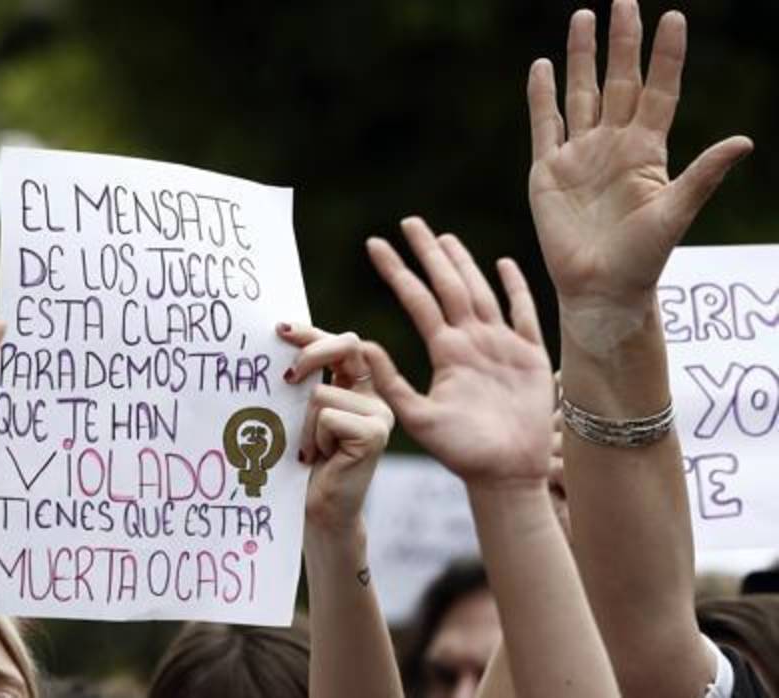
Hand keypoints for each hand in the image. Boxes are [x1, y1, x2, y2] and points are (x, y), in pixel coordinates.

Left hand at [278, 324, 392, 532]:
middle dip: (311, 353)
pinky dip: (311, 438)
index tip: (280, 330)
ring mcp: (378, 415)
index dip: (312, 332)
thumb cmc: (301, 465)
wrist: (316, 513)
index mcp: (356, 388)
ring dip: (303, 424)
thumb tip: (278, 346)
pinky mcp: (375, 434)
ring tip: (310, 450)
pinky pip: (327, 417)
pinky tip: (318, 459)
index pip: (340, 344)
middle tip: (286, 378)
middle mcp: (373, 398)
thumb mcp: (298, 415)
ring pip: (322, 393)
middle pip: (348, 345)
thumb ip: (301, 384)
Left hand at [362, 218, 552, 484]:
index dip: (397, 271)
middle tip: (410, 222)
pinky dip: (516, 288)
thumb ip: (390, 383)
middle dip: (429, 253)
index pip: (416, 300)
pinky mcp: (532, 356)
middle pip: (448, 285)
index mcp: (446, 352)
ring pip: (481, 292)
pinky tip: (503, 264)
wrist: (505, 474)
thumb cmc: (461, 452)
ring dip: (464, 263)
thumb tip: (363, 345)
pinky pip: (525, 314)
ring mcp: (502, 345)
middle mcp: (471, 342)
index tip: (375, 245)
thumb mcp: (417, 417)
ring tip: (445, 237)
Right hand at [527, 2, 750, 315]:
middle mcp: (614, 145)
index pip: (658, 91)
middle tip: (625, 1)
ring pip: (581, 94)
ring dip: (581, 58)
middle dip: (622, 42)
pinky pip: (545, 125)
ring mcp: (580, 155)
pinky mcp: (548, 171)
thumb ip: (702, 175)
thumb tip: (742, 142)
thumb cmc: (642, 259)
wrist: (598, 288)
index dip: (665, 56)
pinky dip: (541, 96)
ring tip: (582, 19)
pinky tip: (541, 67)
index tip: (673, 18)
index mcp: (647, 152)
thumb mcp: (676, 214)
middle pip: (618, 81)